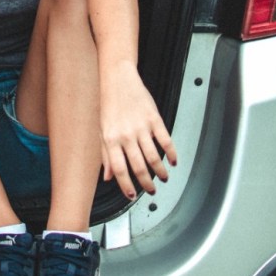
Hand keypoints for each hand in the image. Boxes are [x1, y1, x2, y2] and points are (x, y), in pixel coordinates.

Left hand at [100, 65, 177, 198]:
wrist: (118, 79)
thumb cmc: (109, 105)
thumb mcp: (102, 130)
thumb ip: (105, 155)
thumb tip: (107, 177)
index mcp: (110, 139)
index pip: (119, 169)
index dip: (126, 185)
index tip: (132, 195)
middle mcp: (125, 135)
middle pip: (138, 166)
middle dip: (146, 183)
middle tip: (152, 190)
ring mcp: (141, 127)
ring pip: (154, 156)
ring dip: (160, 171)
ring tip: (164, 178)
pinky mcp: (154, 119)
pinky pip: (165, 140)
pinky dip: (172, 153)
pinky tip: (173, 161)